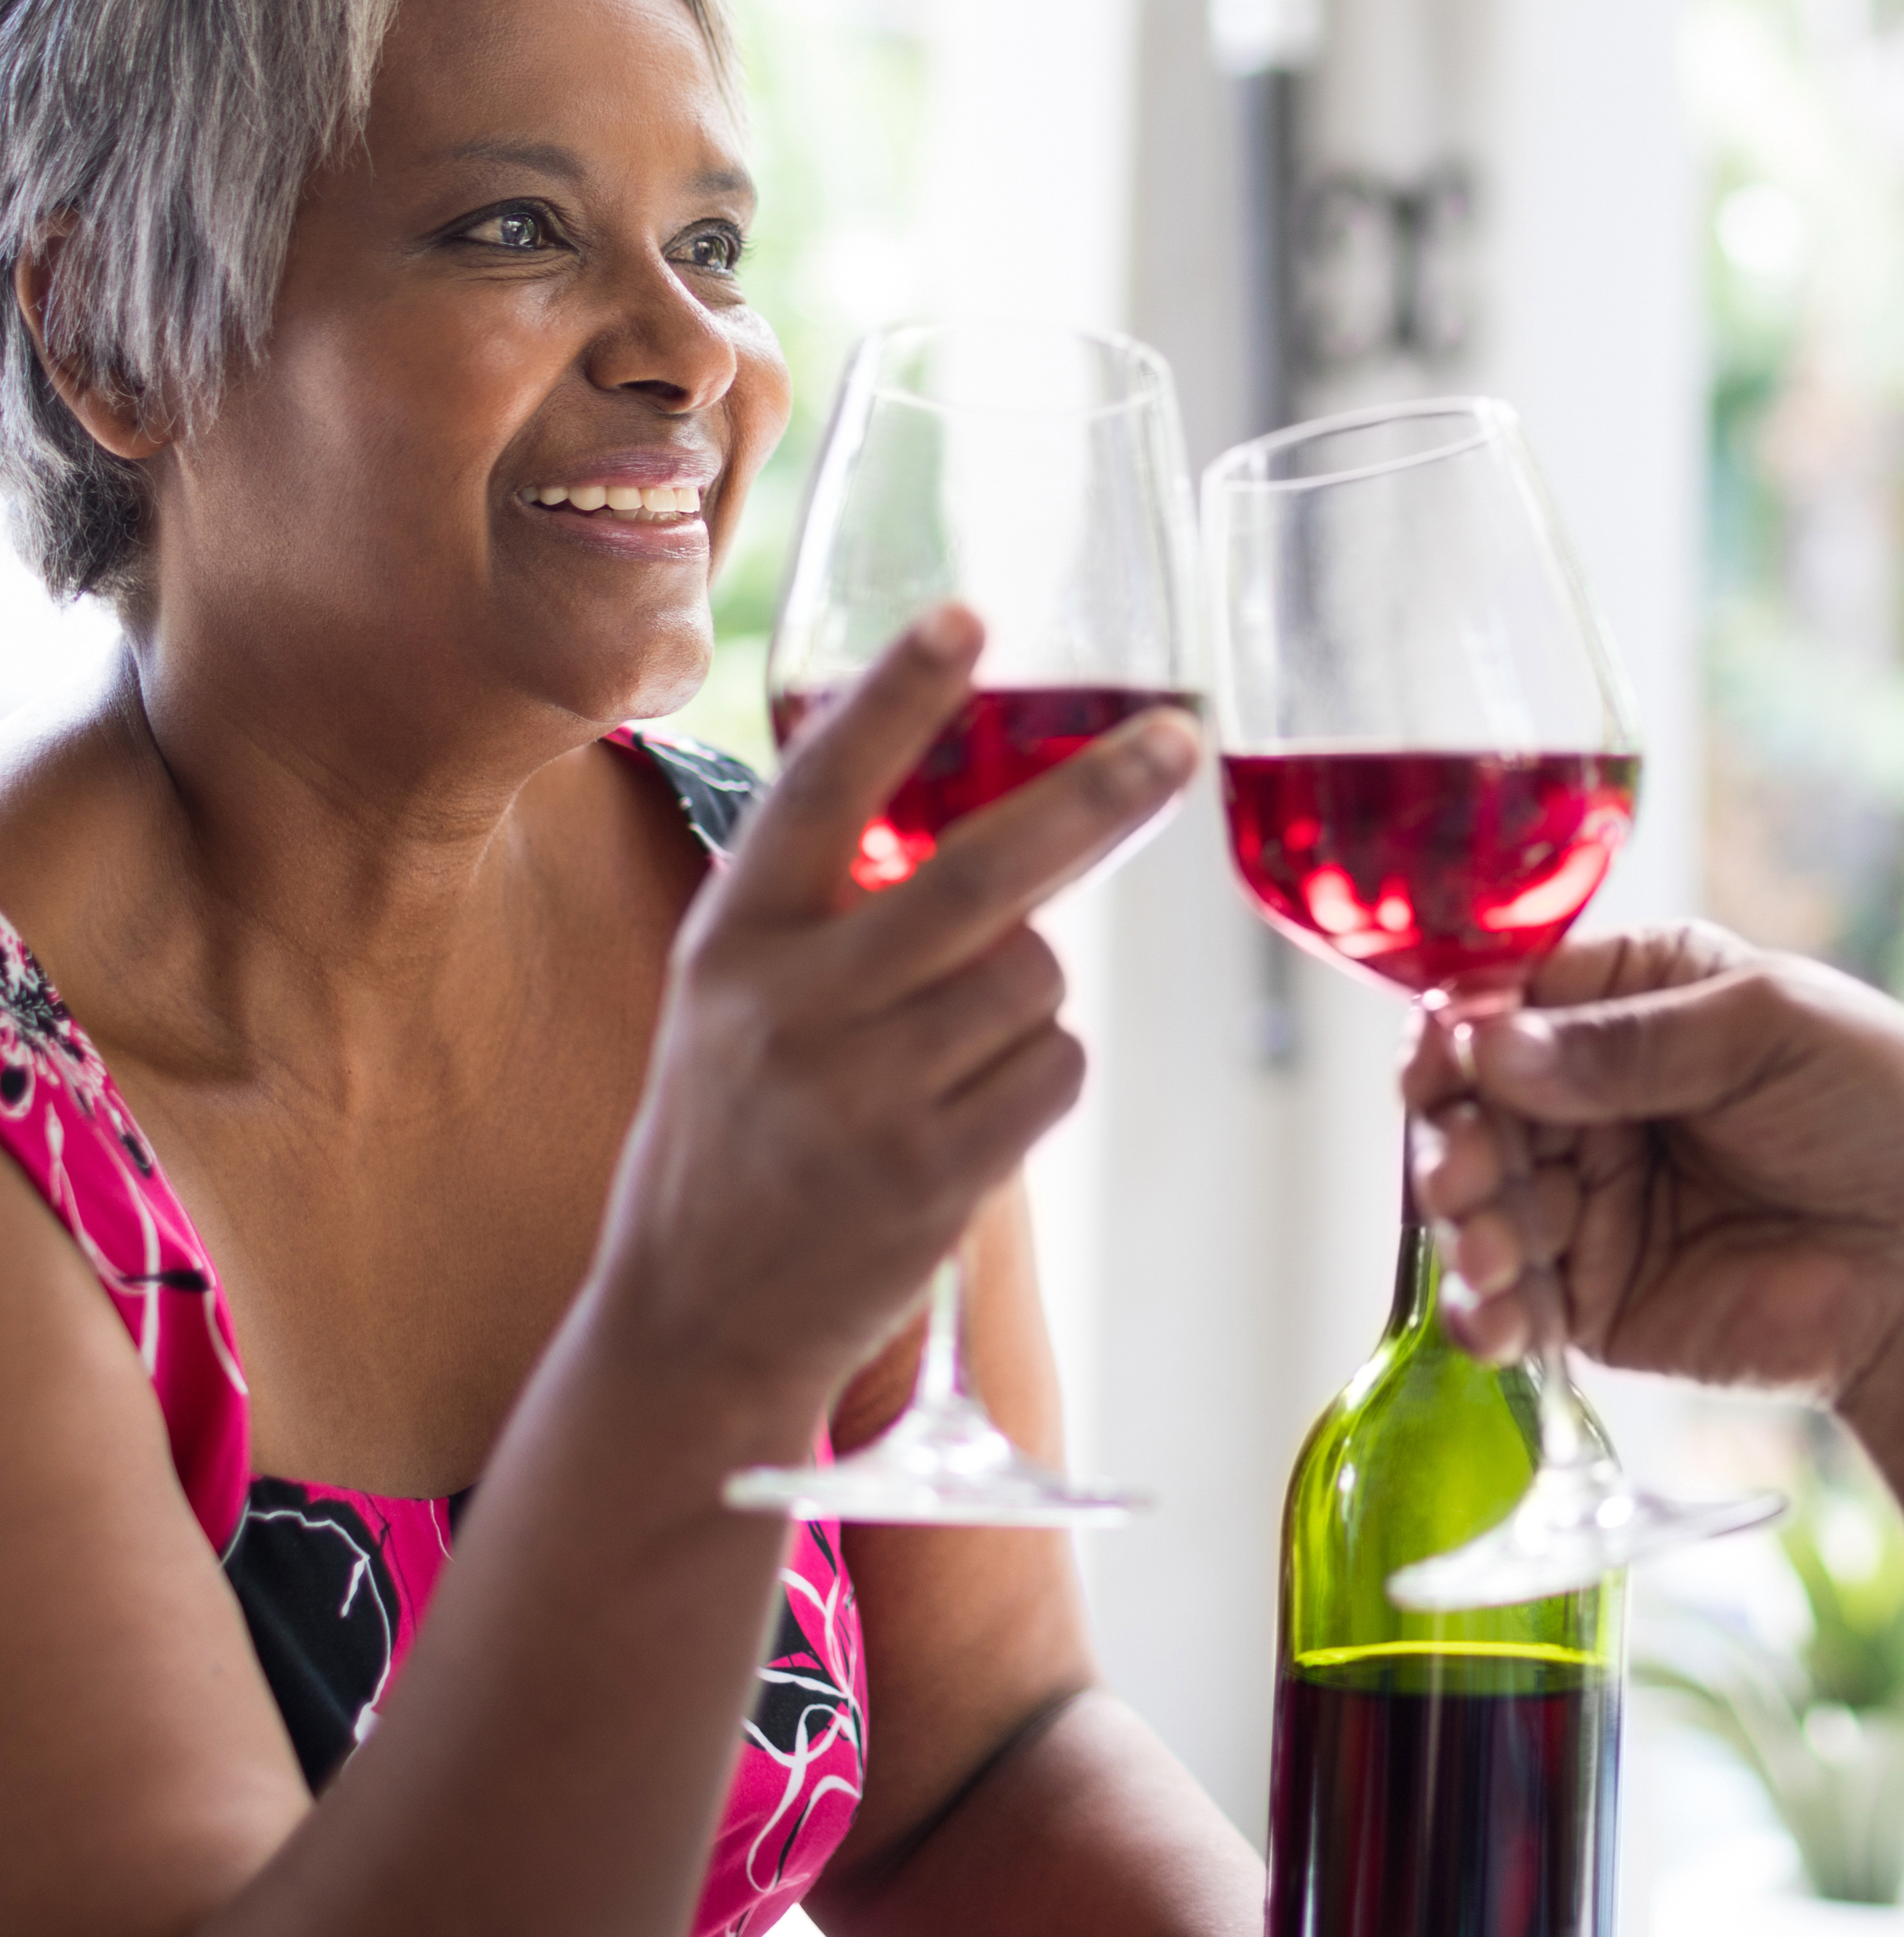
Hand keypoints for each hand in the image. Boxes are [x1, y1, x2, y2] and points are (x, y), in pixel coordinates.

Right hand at [590, 604, 1198, 1418]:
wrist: (693, 1322)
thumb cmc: (738, 1129)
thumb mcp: (734, 997)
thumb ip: (830, 909)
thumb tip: (1001, 814)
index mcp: (734, 939)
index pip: (819, 791)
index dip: (897, 699)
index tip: (967, 614)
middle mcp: (791, 1007)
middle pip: (981, 874)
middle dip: (1093, 798)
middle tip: (1177, 739)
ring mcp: (863, 1095)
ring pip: (1037, 977)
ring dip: (1031, 995)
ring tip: (952, 1050)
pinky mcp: (931, 1174)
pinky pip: (1054, 1069)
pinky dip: (1039, 1075)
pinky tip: (970, 1114)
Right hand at [1404, 923, 1903, 1421]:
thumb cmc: (1880, 1112)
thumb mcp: (1764, 1032)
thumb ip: (1628, 1044)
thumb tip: (1494, 1047)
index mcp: (1634, 1001)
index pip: (1513, 1000)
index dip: (1465, 1028)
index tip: (1442, 1058)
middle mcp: (1596, 1096)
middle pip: (1477, 1104)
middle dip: (1456, 1134)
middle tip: (1467, 1167)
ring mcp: (1591, 1199)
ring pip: (1480, 1202)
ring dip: (1464, 1223)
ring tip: (1490, 1246)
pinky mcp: (1597, 1298)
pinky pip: (1514, 1302)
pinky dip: (1486, 1312)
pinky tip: (1494, 1318)